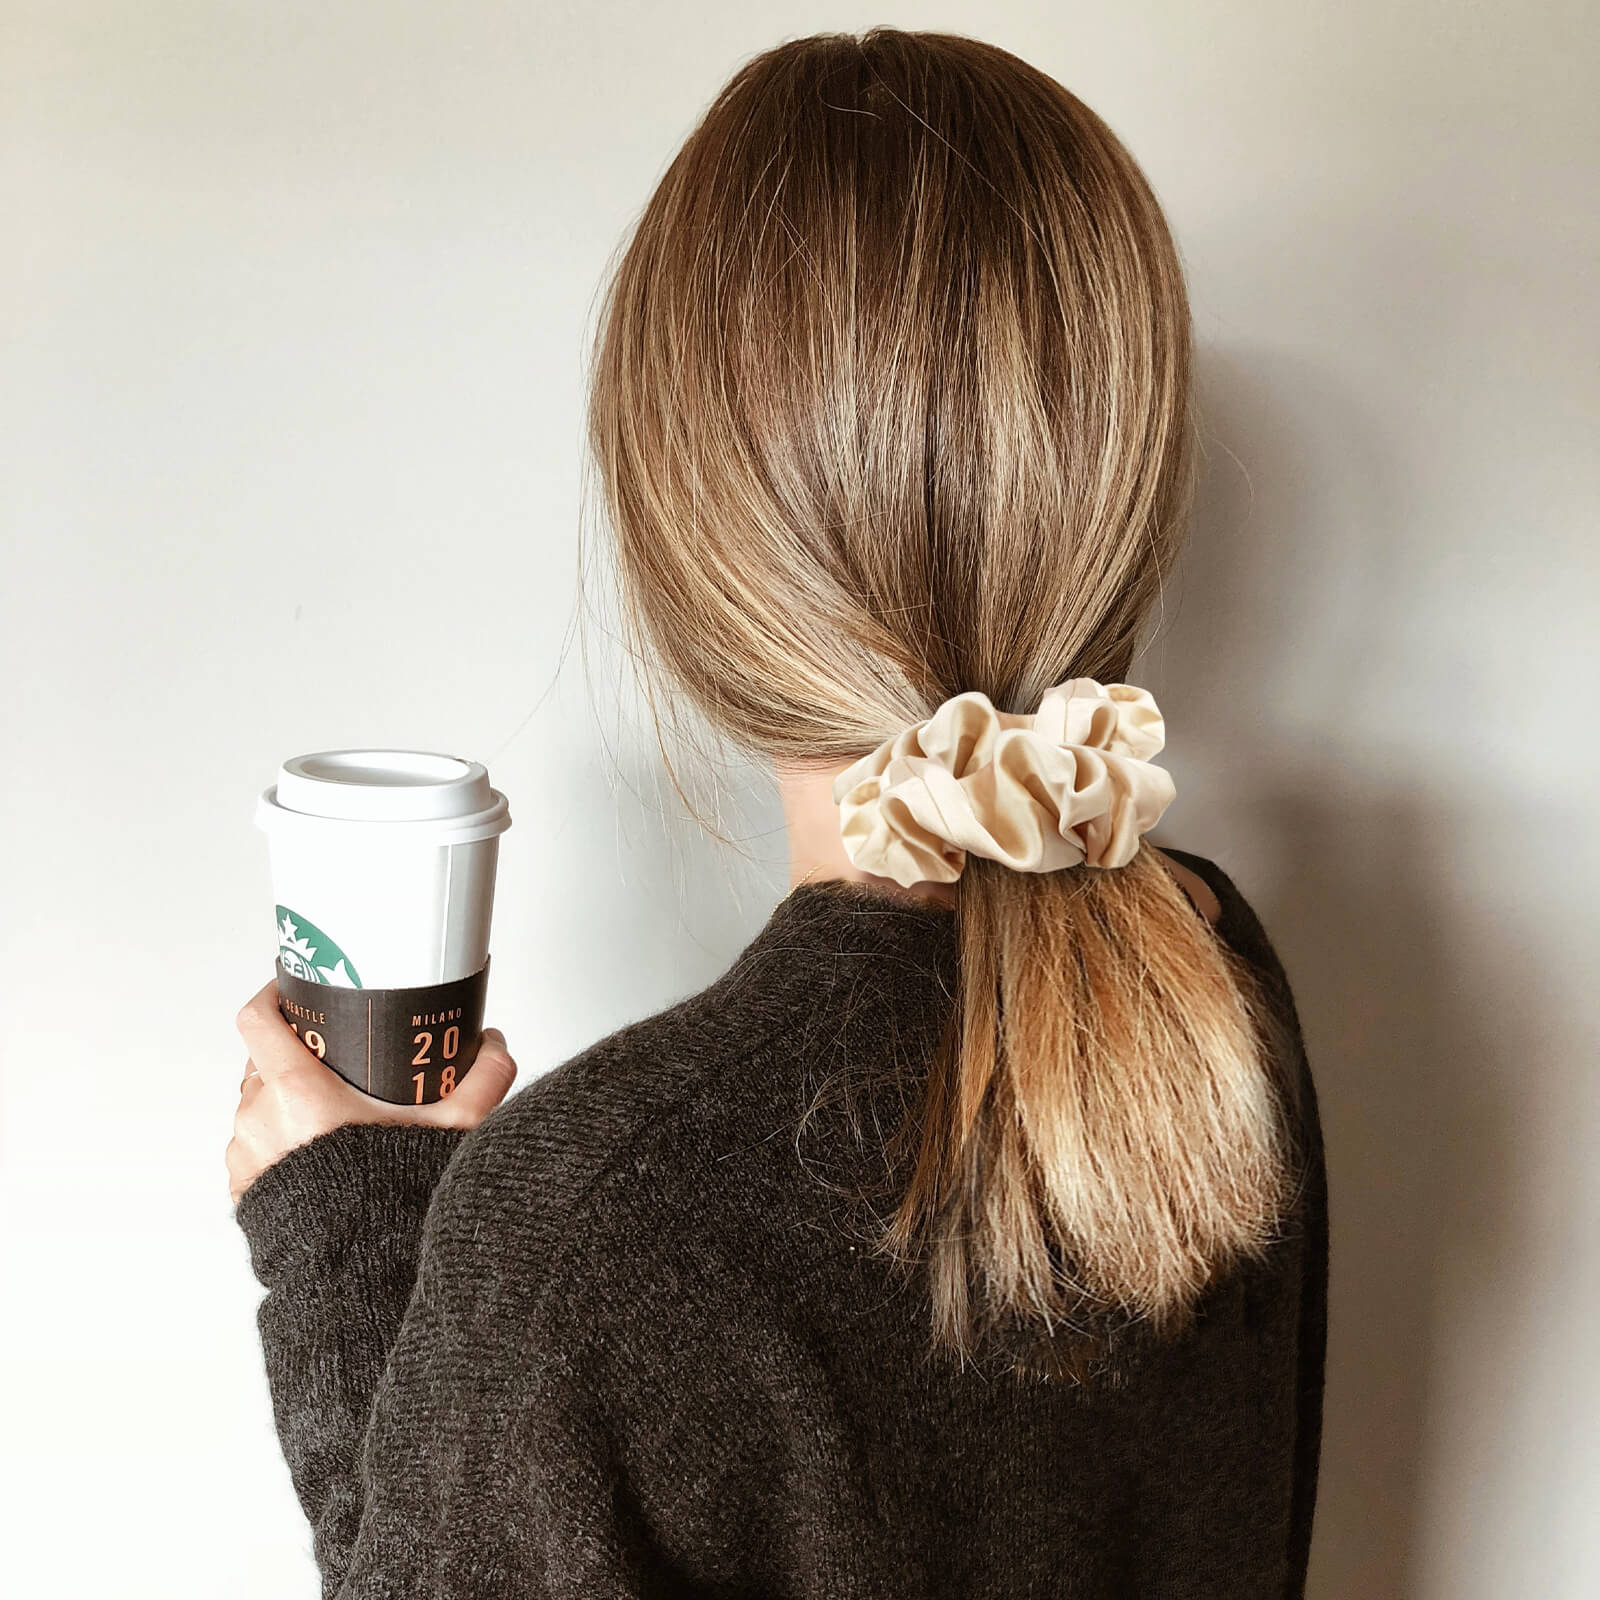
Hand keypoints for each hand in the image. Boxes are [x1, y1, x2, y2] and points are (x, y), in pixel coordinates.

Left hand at [227, 977, 518, 1205]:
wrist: (360, 1272)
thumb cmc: (391, 1201)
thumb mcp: (453, 1129)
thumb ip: (482, 1079)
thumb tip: (495, 1044)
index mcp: (297, 1091)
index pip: (258, 1019)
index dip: (272, 994)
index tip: (292, 988)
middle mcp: (259, 1117)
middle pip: (263, 1062)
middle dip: (294, 1055)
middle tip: (335, 1062)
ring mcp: (245, 1155)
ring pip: (257, 1106)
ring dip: (284, 1103)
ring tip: (332, 1115)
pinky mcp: (242, 1190)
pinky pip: (254, 1149)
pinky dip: (278, 1143)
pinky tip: (316, 1155)